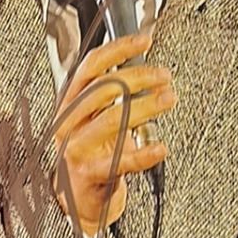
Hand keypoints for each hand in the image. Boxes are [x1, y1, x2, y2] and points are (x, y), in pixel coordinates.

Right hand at [53, 31, 172, 236]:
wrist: (77, 197)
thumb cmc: (91, 152)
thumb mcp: (93, 117)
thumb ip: (111, 93)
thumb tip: (143, 63)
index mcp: (69, 102)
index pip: (91, 66)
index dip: (118, 49)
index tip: (145, 41)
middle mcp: (69, 122)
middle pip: (103, 89)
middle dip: (138, 77)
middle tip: (164, 75)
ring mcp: (76, 147)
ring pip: (112, 119)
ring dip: (146, 106)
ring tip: (168, 98)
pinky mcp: (89, 174)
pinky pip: (119, 162)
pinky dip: (143, 154)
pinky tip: (160, 147)